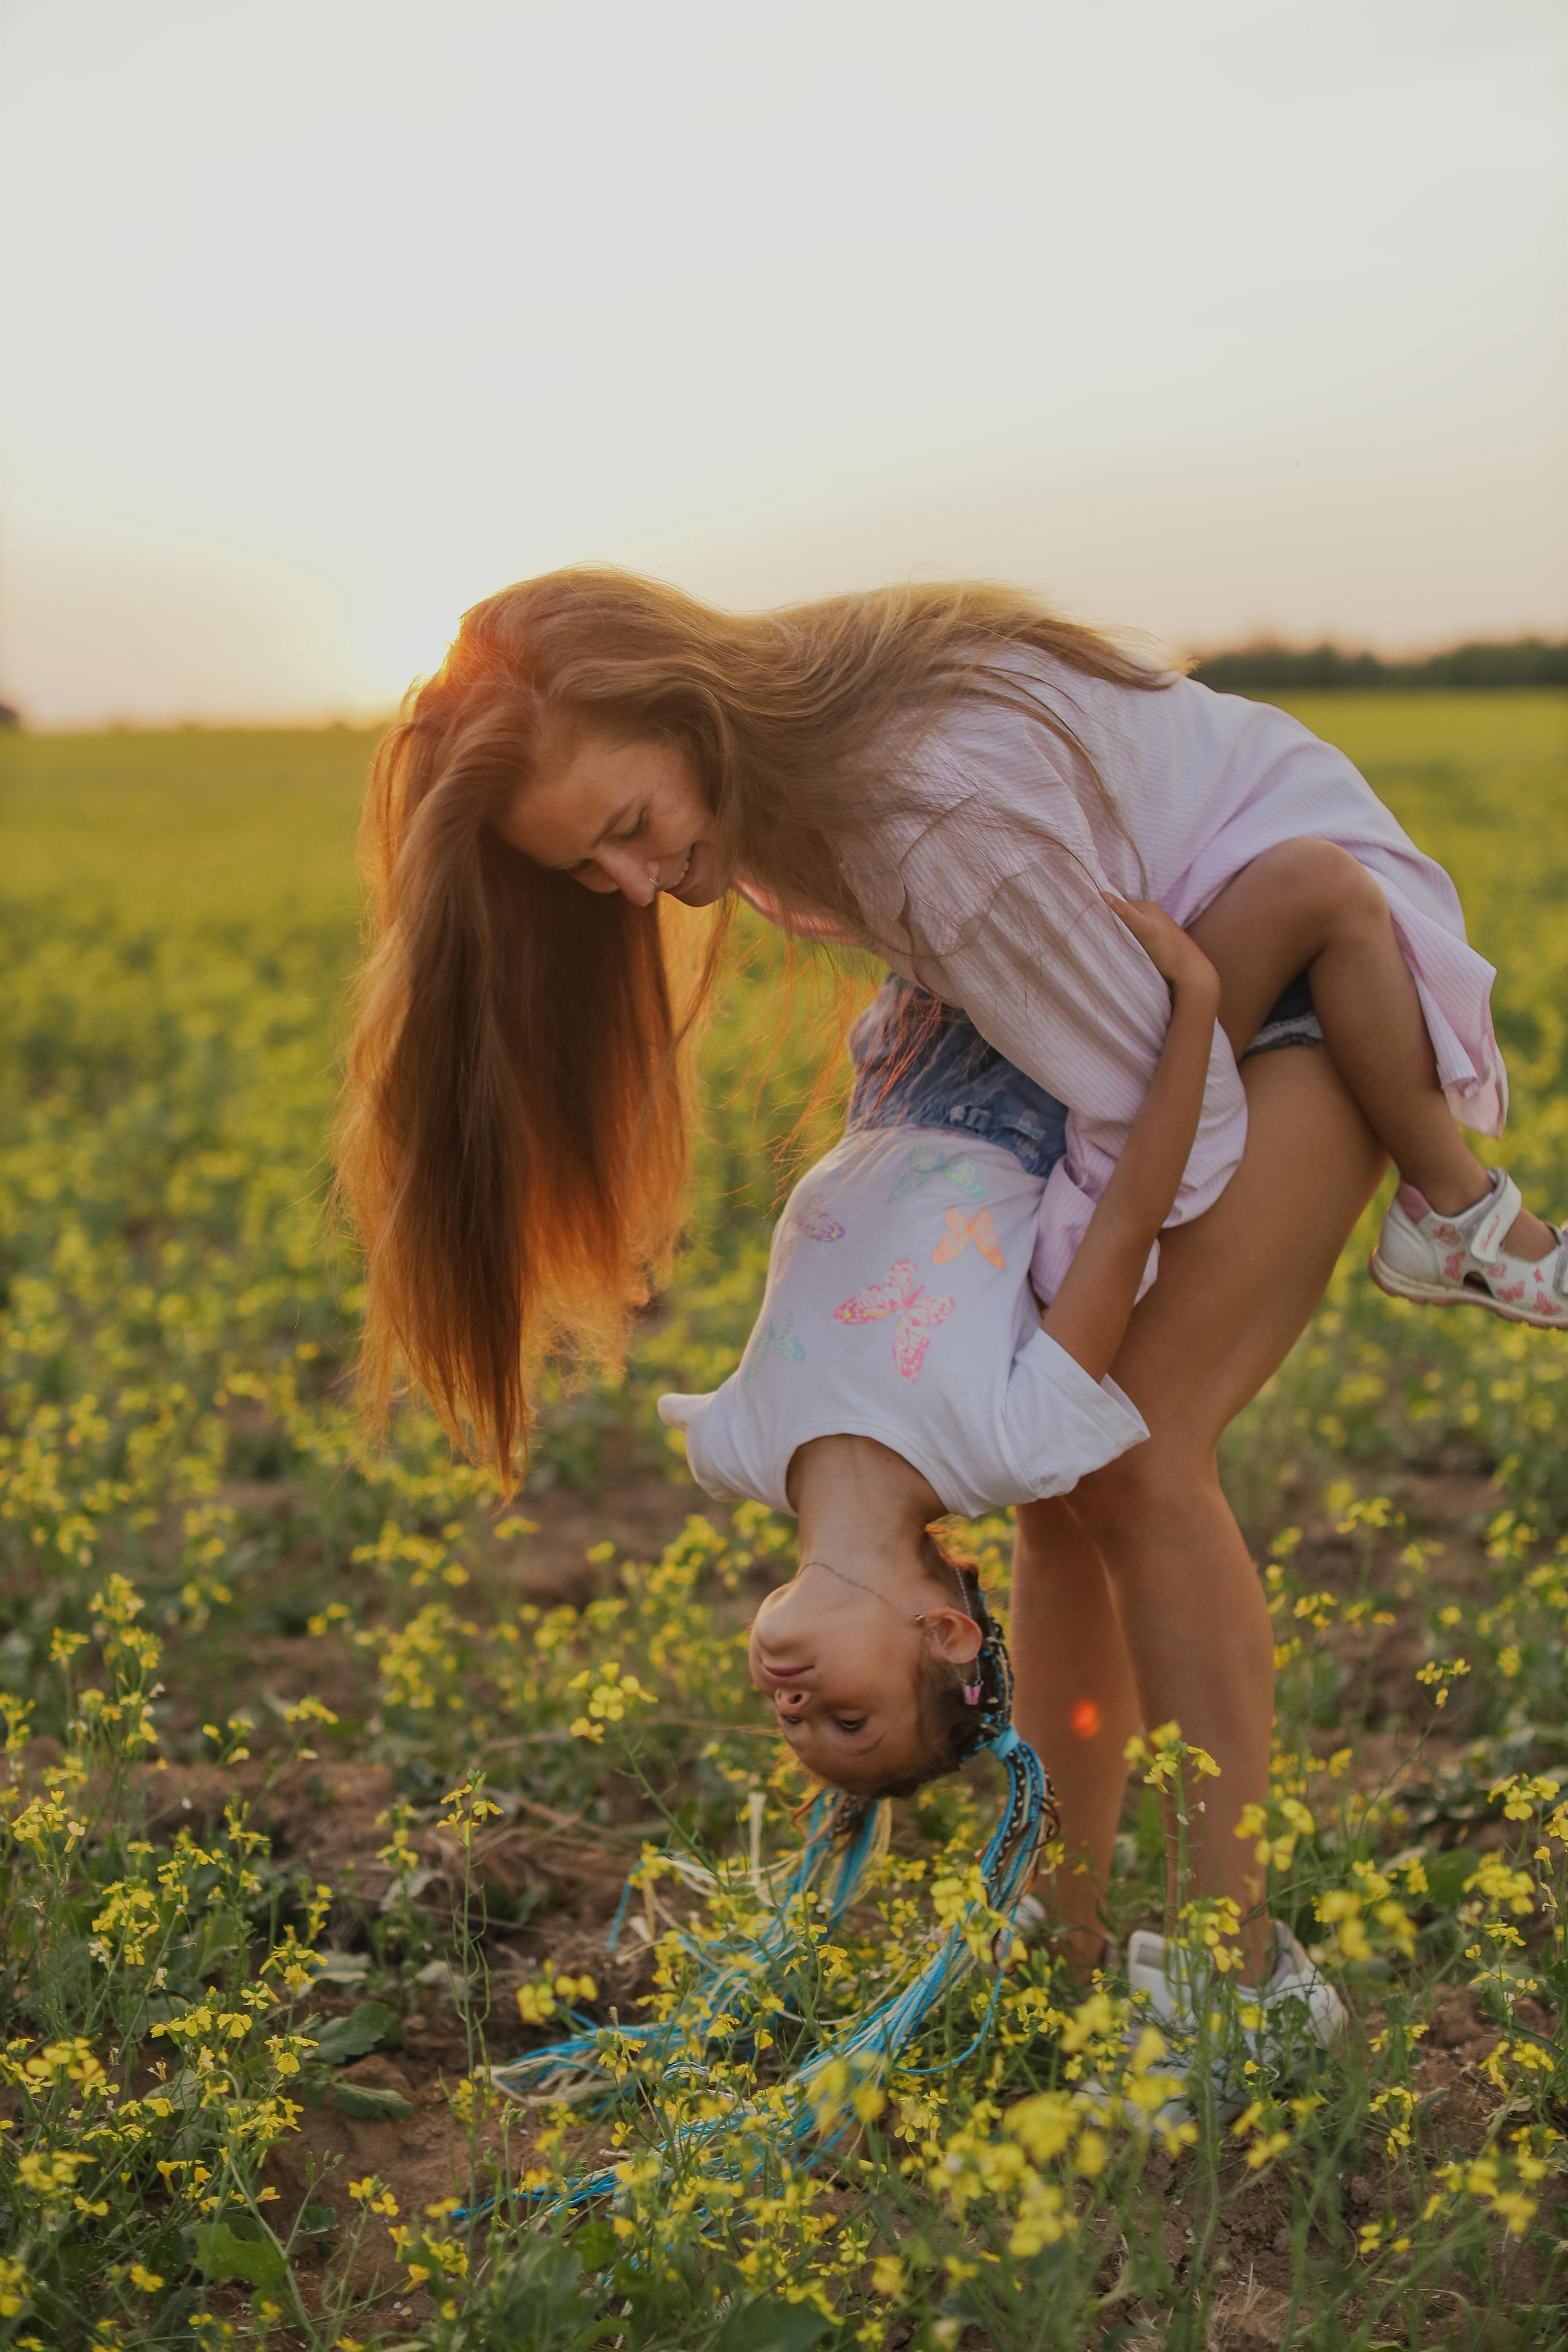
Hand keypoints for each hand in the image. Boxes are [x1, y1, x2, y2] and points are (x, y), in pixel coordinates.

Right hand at [1104, 895, 1218, 1000]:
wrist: (1190, 973)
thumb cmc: (1168, 950)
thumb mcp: (1144, 929)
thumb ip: (1125, 912)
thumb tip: (1102, 893)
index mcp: (1147, 906)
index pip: (1118, 905)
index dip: (1105, 915)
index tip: (1094, 927)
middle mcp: (1152, 914)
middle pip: (1123, 917)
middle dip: (1112, 926)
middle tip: (1101, 939)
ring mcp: (1155, 928)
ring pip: (1129, 930)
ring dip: (1120, 937)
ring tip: (1113, 947)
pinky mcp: (1157, 943)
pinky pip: (1137, 940)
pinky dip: (1129, 944)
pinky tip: (1128, 953)